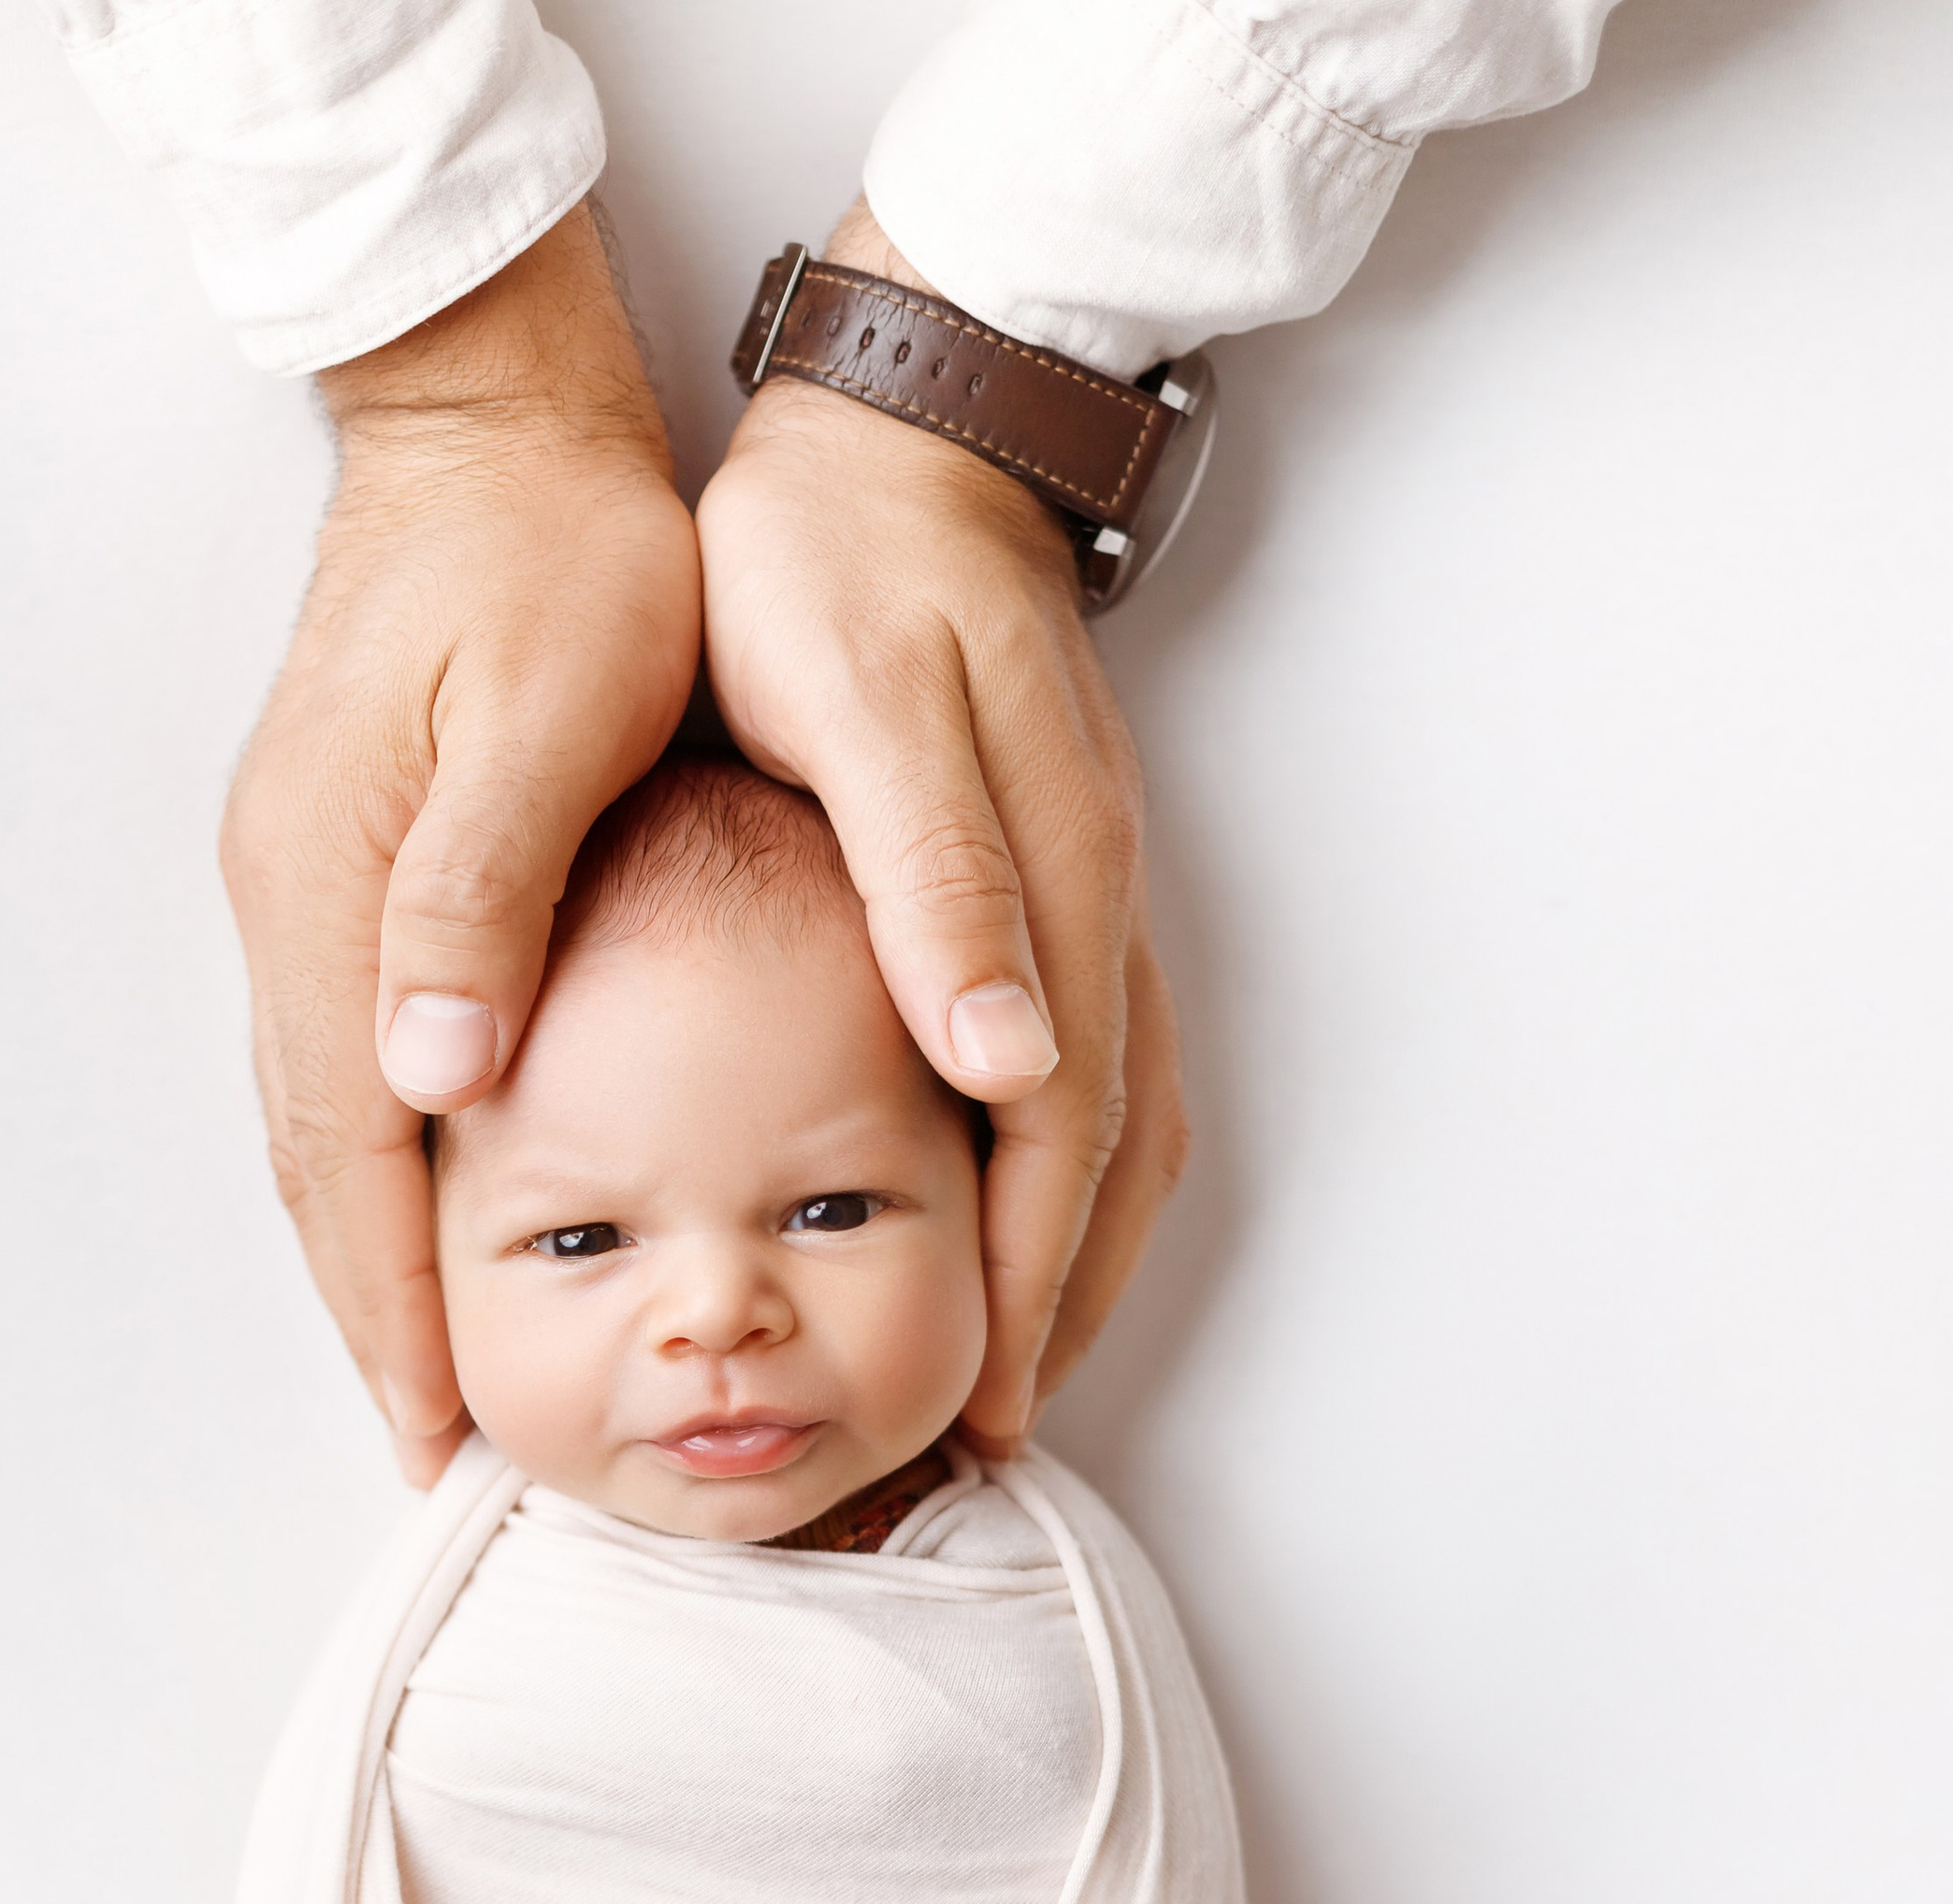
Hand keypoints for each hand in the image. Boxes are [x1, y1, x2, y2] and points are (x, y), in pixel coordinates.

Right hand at [220, 209, 699, 1481]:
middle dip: (369, 1312)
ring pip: (317, 1122)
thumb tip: (426, 1072)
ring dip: (360, 1252)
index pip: (360, 1146)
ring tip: (419, 1367)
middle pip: (317, 1161)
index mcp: (344, 883)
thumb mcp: (547, 711)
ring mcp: (303, 887)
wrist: (491, 420)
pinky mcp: (334, 865)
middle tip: (428, 1441)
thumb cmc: (557, 554)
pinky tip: (419, 1210)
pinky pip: (336, 1063)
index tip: (436, 1425)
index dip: (397, 1298)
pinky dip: (368, 1166)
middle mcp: (298, 904)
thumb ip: (482, 890)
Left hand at [696, 204, 1189, 1455]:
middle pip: (1108, 1157)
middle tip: (987, 1435)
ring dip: (1077, 1252)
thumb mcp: (857, 712)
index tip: (977, 1405)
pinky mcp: (1071, 868)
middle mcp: (1095, 904)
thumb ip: (934, 888)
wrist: (896, 419)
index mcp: (1045, 886)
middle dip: (1056, 1306)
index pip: (1054, 1138)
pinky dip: (1078, 1169)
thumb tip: (1012, 1070)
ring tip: (1014, 1363)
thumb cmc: (830, 565)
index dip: (1022, 1283)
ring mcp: (1096, 887)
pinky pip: (1108, 1058)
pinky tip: (1024, 1211)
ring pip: (1122, 1120)